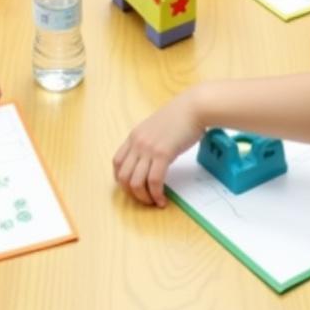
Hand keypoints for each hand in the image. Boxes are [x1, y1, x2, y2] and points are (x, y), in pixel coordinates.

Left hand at [113, 91, 204, 206]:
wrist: (193, 108)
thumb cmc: (179, 117)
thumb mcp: (156, 128)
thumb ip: (148, 142)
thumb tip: (150, 161)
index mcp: (134, 136)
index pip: (117, 163)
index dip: (121, 180)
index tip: (132, 188)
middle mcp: (137, 143)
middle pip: (123, 176)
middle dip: (132, 193)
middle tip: (145, 199)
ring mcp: (148, 148)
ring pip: (135, 182)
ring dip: (143, 198)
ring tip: (154, 201)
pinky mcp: (163, 154)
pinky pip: (154, 181)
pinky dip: (156, 195)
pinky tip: (162, 200)